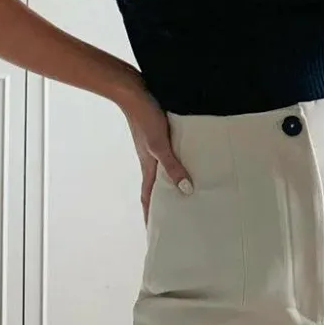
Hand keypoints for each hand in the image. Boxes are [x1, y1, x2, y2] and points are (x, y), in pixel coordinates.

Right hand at [118, 79, 193, 224]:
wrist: (134, 90)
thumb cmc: (144, 117)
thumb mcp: (159, 144)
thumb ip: (172, 165)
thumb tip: (186, 190)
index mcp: (148, 167)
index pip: (148, 198)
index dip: (150, 216)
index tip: (154, 233)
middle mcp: (150, 160)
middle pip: (157, 188)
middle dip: (164, 204)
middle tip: (177, 218)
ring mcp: (154, 147)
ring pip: (164, 171)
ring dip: (172, 183)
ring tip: (189, 192)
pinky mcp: (160, 134)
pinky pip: (170, 155)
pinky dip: (177, 163)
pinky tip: (189, 159)